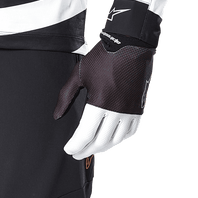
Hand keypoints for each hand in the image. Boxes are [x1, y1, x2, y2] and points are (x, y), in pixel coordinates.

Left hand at [53, 39, 154, 157]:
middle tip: (77, 153)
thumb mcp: (79, 73)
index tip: (69, 149)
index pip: (86, 134)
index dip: (76, 145)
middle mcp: (117, 110)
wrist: (130, 44)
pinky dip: (119, 139)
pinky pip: (130, 132)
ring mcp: (130, 110)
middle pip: (100, 141)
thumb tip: (57, 114)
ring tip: (92, 147)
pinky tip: (111, 139)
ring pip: (116, 141)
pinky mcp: (139, 108)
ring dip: (103, 148)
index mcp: (100, 101)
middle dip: (86, 150)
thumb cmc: (103, 56)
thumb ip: (66, 95)